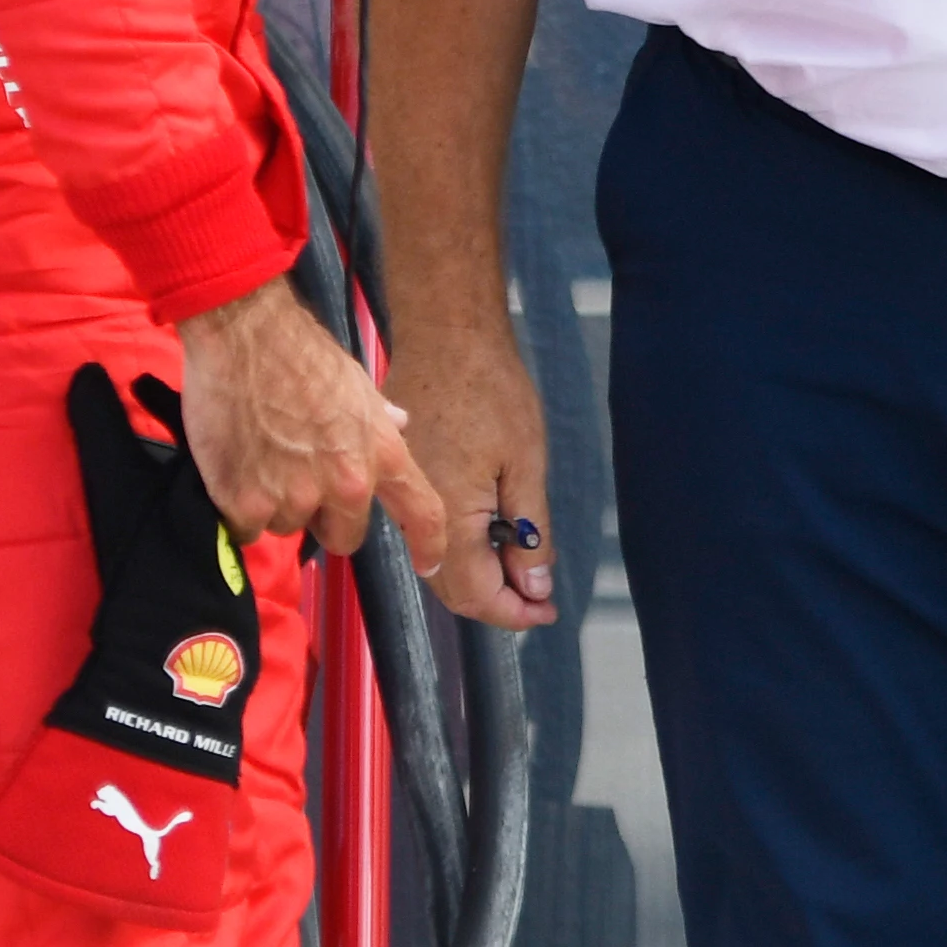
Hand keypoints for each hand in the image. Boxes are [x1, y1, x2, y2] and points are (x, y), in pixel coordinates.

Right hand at [170, 280, 451, 579]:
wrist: (245, 335)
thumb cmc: (302, 353)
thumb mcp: (358, 385)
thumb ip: (378, 419)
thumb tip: (399, 424)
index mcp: (383, 455)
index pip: (423, 513)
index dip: (429, 546)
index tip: (428, 565)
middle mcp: (346, 485)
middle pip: (345, 537)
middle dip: (326, 519)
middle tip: (301, 483)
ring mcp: (294, 497)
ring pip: (289, 527)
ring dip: (277, 506)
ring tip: (261, 459)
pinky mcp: (245, 502)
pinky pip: (246, 527)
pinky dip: (239, 509)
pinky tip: (234, 471)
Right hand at [389, 304, 554, 627]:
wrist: (445, 334)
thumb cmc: (491, 390)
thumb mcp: (527, 465)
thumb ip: (528, 533)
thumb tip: (534, 588)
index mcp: (445, 514)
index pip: (473, 593)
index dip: (512, 613)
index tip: (546, 611)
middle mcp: (414, 512)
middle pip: (450, 586)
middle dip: (497, 601)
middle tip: (540, 597)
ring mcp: (401, 494)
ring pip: (437, 561)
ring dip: (478, 576)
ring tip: (523, 570)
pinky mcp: (400, 476)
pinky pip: (427, 530)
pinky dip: (460, 547)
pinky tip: (491, 535)